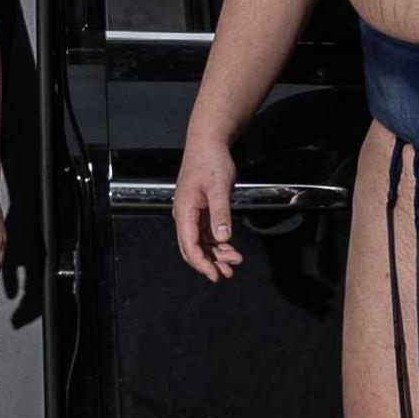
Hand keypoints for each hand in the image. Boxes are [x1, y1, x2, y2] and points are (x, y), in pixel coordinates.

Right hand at [172, 138, 241, 281]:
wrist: (208, 143)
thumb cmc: (210, 161)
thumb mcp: (219, 187)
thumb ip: (220, 213)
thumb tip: (223, 238)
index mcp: (185, 211)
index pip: (189, 245)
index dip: (202, 263)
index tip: (215, 274)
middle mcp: (185, 215)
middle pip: (193, 247)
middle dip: (209, 262)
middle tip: (228, 272)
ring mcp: (192, 213)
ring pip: (201, 242)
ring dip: (215, 254)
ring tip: (234, 262)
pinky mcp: (200, 210)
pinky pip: (206, 233)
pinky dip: (217, 243)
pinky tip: (229, 248)